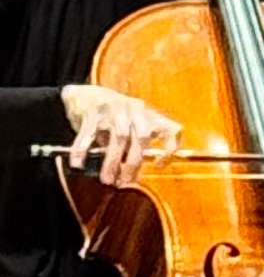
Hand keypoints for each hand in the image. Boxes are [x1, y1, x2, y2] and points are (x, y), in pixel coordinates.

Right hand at [62, 83, 181, 181]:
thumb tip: (131, 175)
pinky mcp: (93, 111)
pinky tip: (78, 164)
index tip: (157, 165)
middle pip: (142, 136)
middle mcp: (135, 109)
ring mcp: (115, 108)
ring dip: (113, 161)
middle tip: (125, 182)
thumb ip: (135, 145)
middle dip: (134, 162)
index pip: (171, 128)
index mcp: (148, 115)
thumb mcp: (131, 125)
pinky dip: (83, 151)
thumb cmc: (113, 116)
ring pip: (119, 137)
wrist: (85, 95)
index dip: (170, 148)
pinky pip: (89, 134)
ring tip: (107, 179)